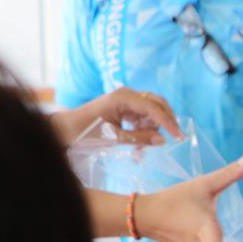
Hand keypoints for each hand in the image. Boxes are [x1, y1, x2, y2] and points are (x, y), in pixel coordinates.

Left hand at [53, 86, 180, 145]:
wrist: (64, 129)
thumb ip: (140, 138)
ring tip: (145, 147)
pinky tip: (140, 142)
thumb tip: (163, 140)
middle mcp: (127, 94)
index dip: (168, 122)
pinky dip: (144, 129)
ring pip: (151, 111)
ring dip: (153, 128)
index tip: (179, 136)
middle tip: (172, 138)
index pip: (153, 107)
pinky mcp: (124, 107)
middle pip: (157, 104)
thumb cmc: (85, 132)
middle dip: (165, 122)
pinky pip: (143, 116)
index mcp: (123, 97)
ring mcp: (126, 100)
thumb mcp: (113, 137)